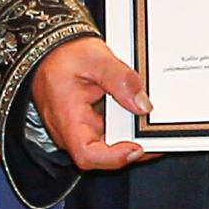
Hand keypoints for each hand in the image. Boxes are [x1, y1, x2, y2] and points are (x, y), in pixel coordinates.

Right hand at [29, 34, 152, 171]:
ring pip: (109, 143)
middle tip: (157, 134)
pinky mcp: (88, 124)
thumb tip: (142, 104)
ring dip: (131, 136)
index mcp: (67, 118)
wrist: (50, 50)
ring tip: (151, 123)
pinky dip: (126, 126)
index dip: (114, 158)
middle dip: (134, 146)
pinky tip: (139, 115)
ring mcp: (79, 129)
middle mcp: (71, 131)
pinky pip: (109, 132)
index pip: (87, 154)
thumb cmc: (63, 55)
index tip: (138, 148)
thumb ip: (120, 79)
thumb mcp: (96, 58)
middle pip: (104, 153)